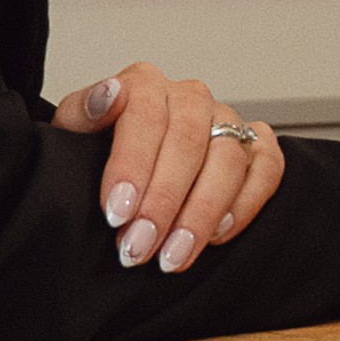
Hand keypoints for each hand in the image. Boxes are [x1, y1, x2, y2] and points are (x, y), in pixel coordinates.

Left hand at [56, 63, 281, 274]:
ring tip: (172, 256)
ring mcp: (227, 120)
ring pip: (229, 159)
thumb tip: (108, 96)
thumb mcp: (72, 135)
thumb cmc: (95, 156)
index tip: (116, 212)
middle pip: (189, 141)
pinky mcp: (256, 146)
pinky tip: (216, 235)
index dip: (132, 164)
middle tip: (139, 246)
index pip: (145, 114)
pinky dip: (246, 203)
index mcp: (145, 84)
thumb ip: (83, 113)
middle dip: (163, 201)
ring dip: (201, 213)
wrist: (121, 178)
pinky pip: (268, 169)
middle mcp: (190, 98)